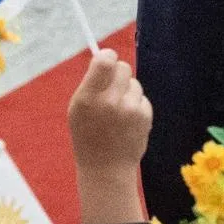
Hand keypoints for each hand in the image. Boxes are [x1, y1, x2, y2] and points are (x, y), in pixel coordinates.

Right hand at [68, 50, 152, 223]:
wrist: (106, 169)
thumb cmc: (87, 135)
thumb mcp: (78, 109)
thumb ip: (91, 83)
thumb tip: (107, 55)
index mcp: (88, 99)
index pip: (105, 62)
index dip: (107, 56)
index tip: (106, 60)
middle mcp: (110, 102)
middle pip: (123, 67)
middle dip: (118, 73)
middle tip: (111, 87)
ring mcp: (130, 109)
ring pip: (134, 83)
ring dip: (127, 92)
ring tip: (117, 112)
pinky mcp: (144, 116)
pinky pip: (142, 98)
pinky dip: (136, 105)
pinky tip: (127, 121)